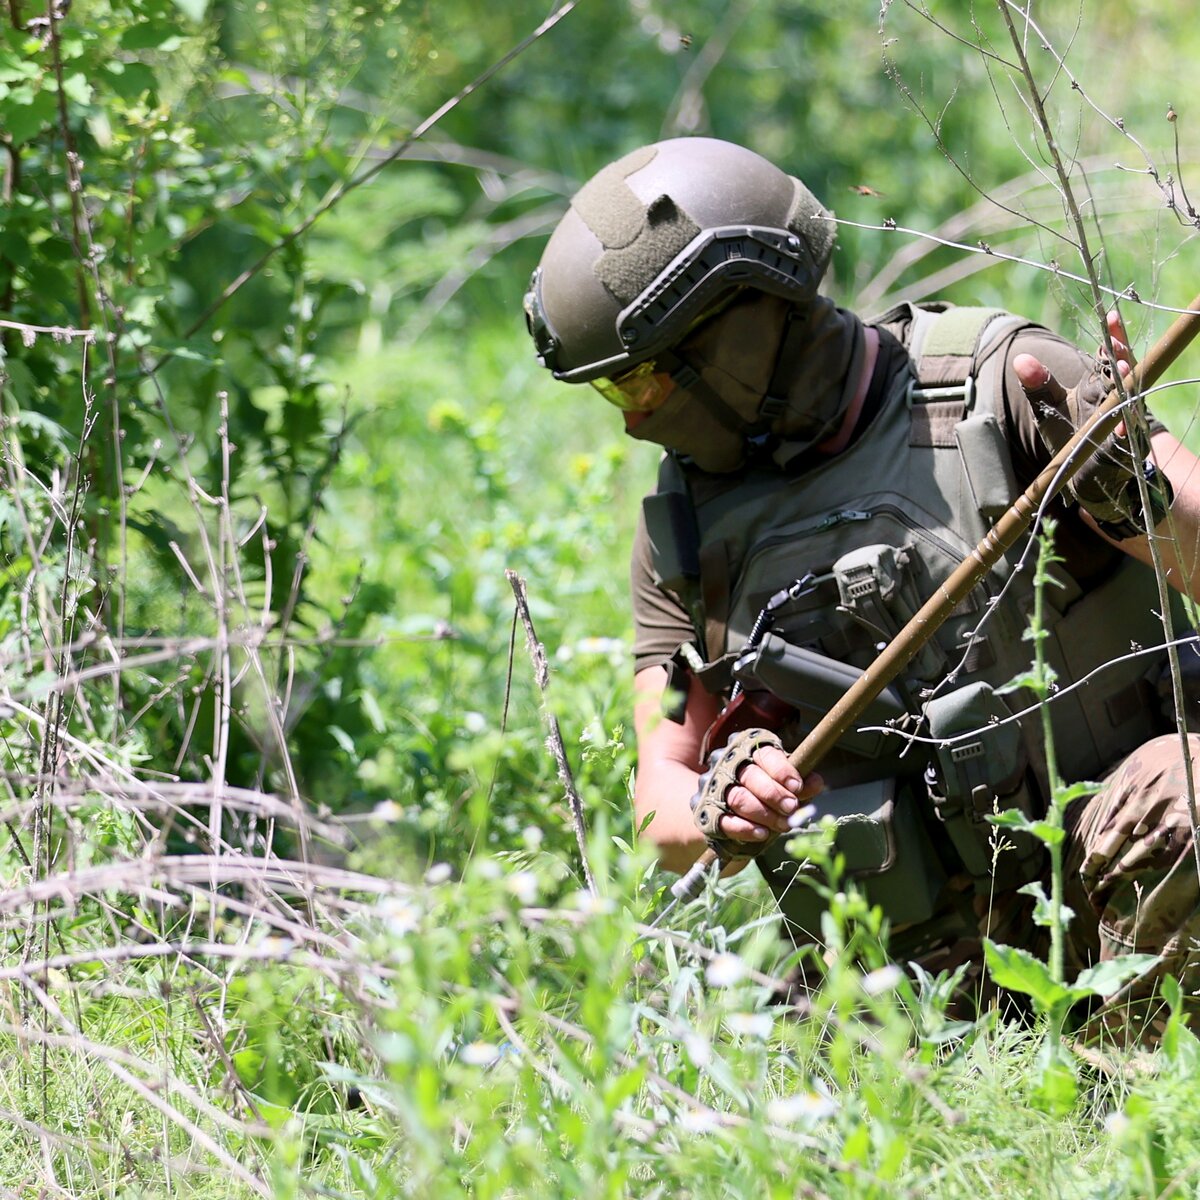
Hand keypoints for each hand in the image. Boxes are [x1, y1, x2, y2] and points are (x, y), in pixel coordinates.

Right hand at [691, 728, 822, 859]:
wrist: (726, 806)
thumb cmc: (762, 788)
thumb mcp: (782, 780)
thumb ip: (799, 782)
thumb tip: (816, 783)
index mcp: (748, 749)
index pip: (764, 754)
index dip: (782, 770)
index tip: (797, 787)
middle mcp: (727, 763)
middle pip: (750, 775)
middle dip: (774, 794)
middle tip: (792, 808)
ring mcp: (714, 787)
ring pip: (738, 798)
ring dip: (764, 814)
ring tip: (783, 825)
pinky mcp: (706, 811)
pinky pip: (725, 820)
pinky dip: (745, 828)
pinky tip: (762, 833)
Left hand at [1013, 311, 1168, 536]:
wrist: (1090, 473)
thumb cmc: (1072, 432)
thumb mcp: (1052, 407)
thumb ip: (1039, 385)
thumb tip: (1019, 359)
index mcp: (1101, 384)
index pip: (1110, 356)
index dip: (1113, 338)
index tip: (1112, 318)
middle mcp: (1119, 397)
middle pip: (1125, 372)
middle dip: (1123, 359)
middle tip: (1117, 349)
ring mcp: (1127, 419)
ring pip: (1132, 400)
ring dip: (1128, 388)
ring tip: (1123, 370)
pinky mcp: (1130, 444)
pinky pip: (1130, 435)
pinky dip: (1125, 430)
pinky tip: (1121, 426)